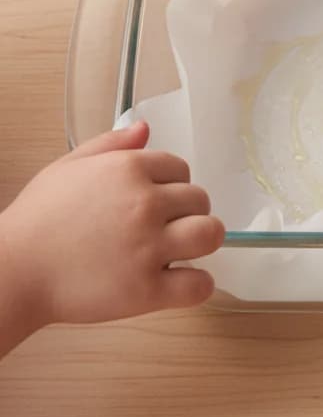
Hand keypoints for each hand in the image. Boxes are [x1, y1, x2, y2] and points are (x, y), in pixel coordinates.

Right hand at [0, 122, 223, 333]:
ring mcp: (149, 246)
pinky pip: (199, 284)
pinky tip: (180, 282)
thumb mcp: (67, 168)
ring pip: (210, 233)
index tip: (155, 202)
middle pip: (200, 200)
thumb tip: (145, 128)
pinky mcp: (147, 288)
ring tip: (180, 250)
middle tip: (162, 228)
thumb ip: (110, 145)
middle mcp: (145, 203)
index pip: (181, 168)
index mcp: (129, 169)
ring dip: (201, 241)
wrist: (12, 271)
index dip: (171, 185)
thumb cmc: (36, 221)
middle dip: (186, 213)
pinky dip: (197, 285)